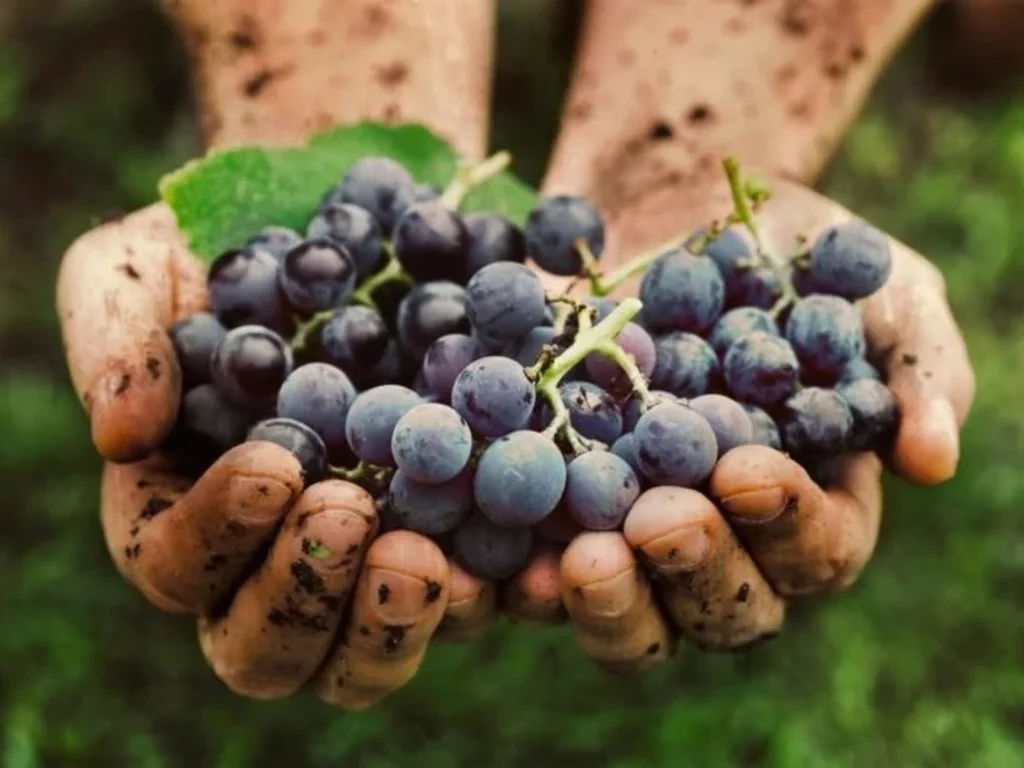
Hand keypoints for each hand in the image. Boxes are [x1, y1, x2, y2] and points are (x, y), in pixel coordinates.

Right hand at [57, 203, 495, 707]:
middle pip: (271, 646)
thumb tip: (121, 435)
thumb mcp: (142, 266)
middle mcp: (277, 556)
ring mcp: (373, 555)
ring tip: (432, 560)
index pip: (178, 564)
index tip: (275, 466)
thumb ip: (114, 339)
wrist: (349, 219)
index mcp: (189, 513)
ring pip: (370, 652)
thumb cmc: (226, 248)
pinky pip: (482, 592)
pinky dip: (506, 589)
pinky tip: (535, 556)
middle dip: (306, 595)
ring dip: (397, 621)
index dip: (217, 534)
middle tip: (352, 517)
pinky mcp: (462, 533)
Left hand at [502, 175, 973, 668]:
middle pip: (718, 608)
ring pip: (623, 609)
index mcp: (809, 505)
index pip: (816, 550)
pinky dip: (501, 570)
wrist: (671, 209)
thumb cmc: (791, 255)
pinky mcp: (546, 505)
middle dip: (690, 571)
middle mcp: (720, 538)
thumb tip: (933, 461)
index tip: (747, 469)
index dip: (787, 524)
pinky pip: (525, 560)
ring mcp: (627, 530)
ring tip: (572, 562)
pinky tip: (478, 554)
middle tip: (656, 523)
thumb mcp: (878, 290)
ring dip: (598, 599)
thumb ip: (915, 369)